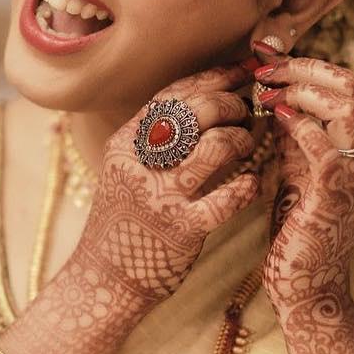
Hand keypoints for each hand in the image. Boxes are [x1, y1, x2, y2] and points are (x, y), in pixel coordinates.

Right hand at [73, 61, 260, 307]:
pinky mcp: (183, 229)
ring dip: (241, 139)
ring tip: (247, 146)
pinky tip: (250, 185)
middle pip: (195, 112)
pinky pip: (229, 196)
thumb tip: (206, 100)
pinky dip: (247, 185)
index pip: (171, 96)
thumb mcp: (127, 173)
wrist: (103, 282)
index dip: (211, 78)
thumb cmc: (125, 224)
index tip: (241, 70)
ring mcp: (160, 197)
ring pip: (215, 145)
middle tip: (246, 113)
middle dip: (231, 104)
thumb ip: (155, 140)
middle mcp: (139, 165)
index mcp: (124, 145)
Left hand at [257, 56, 353, 313]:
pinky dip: (296, 123)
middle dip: (304, 68)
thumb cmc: (297, 233)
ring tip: (265, 90)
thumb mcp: (295, 173)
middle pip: (353, 85)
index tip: (268, 61)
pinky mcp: (337, 193)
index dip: (308, 67)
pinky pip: (323, 142)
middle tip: (264, 69)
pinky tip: (271, 119)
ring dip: (300, 88)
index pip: (347, 88)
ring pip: (345, 103)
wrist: (306, 287)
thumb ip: (293, 137)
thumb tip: (275, 95)